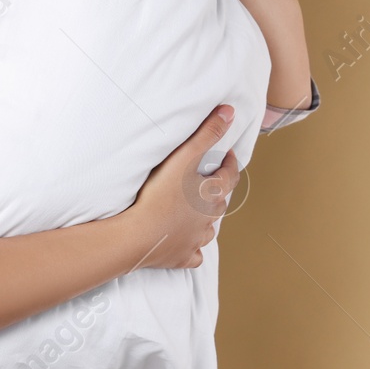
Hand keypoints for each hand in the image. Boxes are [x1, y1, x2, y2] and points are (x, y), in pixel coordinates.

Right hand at [122, 104, 239, 269]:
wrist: (139, 234)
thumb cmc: (160, 194)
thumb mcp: (184, 157)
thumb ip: (207, 134)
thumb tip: (230, 112)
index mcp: (213, 194)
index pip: (230, 175)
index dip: (229, 163)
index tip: (227, 156)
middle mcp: (210, 218)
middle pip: (221, 202)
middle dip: (217, 190)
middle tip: (208, 180)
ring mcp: (197, 239)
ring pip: (209, 229)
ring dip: (206, 219)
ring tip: (197, 211)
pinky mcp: (183, 256)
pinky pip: (194, 254)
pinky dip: (193, 247)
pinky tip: (187, 243)